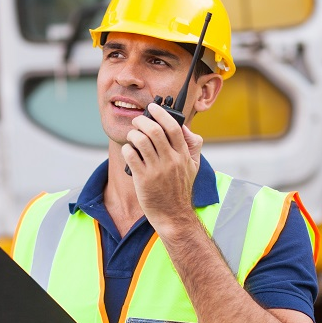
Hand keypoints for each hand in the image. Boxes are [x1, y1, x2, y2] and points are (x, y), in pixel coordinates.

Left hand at [122, 103, 203, 230]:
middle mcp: (171, 161)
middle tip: (137, 121)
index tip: (153, 108)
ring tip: (132, 135)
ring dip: (133, 134)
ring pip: (141, 141)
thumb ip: (193, 146)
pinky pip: (131, 156)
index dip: (161, 114)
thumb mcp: (194, 167)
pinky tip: (128, 150)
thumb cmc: (181, 189)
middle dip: (142, 121)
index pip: (173, 128)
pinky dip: (127, 149)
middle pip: (154, 131)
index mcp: (183, 155)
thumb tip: (185, 127)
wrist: (174, 214)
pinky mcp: (143, 179)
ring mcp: (157, 170)